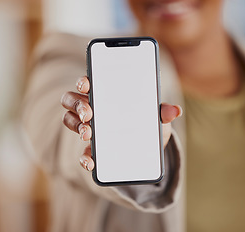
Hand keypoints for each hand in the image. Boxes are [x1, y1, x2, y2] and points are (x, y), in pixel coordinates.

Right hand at [61, 76, 181, 171]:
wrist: (147, 148)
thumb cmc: (147, 123)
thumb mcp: (156, 117)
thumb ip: (163, 112)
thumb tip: (175, 111)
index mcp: (106, 94)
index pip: (88, 82)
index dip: (83, 82)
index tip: (86, 85)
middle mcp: (92, 107)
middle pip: (72, 99)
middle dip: (77, 104)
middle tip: (88, 114)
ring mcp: (89, 127)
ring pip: (70, 120)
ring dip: (76, 126)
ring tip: (88, 134)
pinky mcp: (93, 148)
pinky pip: (82, 151)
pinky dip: (83, 157)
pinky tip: (90, 162)